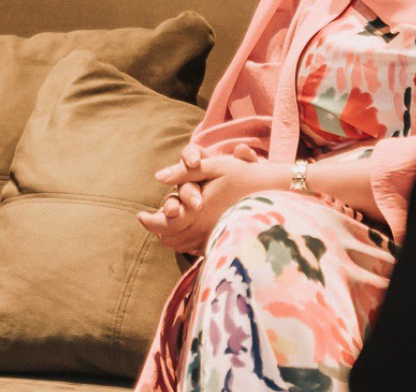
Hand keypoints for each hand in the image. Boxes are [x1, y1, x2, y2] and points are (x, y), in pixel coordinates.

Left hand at [137, 144, 283, 253]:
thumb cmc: (243, 176)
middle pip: (170, 239)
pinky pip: (197, 249)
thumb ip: (185, 172)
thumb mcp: (214, 167)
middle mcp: (204, 229)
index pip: (163, 225)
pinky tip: (188, 231)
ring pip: (182, 246)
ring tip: (167, 223)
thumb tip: (158, 177)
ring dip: (171, 236)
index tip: (140, 215)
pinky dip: (187, 242)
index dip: (149, 222)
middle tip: (150, 219)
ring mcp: (215, 238)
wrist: (275, 193)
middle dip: (157, 229)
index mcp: (198, 212)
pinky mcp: (224, 241)